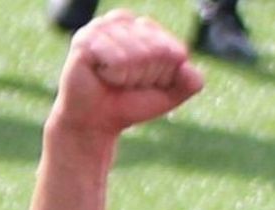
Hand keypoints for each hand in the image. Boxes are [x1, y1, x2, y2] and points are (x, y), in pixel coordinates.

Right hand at [51, 10, 204, 139]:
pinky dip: (113, 75)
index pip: (173, 49)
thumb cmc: (129, 104)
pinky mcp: (85, 40)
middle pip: (156, 50)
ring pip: (136, 54)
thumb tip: (188, 65)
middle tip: (126, 83)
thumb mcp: (168, 96)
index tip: (144, 82)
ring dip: (127, 77)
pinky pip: (116, 58)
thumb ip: (189, 83)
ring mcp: (102, 27)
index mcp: (144, 27)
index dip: (162, 74)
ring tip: (112, 79)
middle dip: (144, 76)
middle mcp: (123, 20)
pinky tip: (100, 75)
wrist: (95, 123)